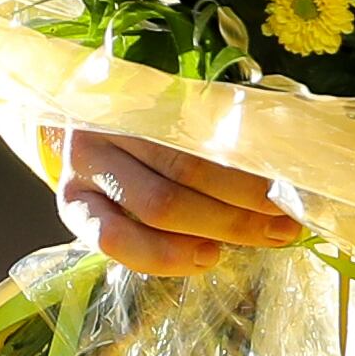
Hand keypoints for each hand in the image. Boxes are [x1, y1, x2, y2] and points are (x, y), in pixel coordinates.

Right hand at [54, 131, 302, 276]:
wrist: (65, 128)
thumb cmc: (135, 124)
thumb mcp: (167, 112)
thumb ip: (209, 128)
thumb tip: (277, 158)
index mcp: (136, 98)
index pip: (200, 135)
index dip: (246, 165)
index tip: (288, 184)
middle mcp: (108, 130)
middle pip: (183, 173)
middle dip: (242, 204)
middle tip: (287, 222)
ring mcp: (83, 171)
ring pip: (157, 208)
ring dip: (217, 229)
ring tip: (262, 239)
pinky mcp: (70, 210)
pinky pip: (117, 242)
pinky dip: (166, 255)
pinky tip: (205, 257)